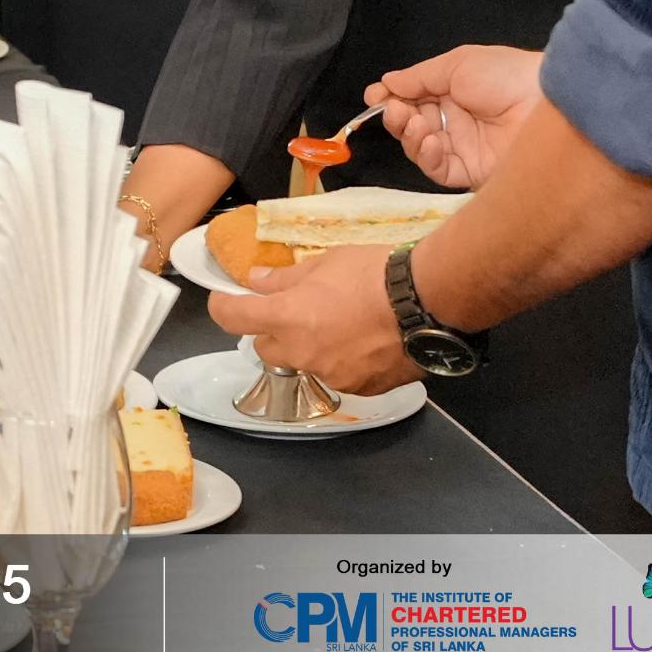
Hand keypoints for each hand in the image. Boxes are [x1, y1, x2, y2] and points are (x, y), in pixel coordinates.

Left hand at [206, 245, 421, 394]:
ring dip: (309, 347)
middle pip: (265, 349)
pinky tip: (363, 341)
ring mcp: (332, 375)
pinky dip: (341, 360)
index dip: (222, 307)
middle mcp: (303, 353)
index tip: (224, 299)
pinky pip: (338, 375)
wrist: (429, 302)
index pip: (233, 318)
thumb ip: (285, 278)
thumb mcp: (325, 263)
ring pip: (304, 362)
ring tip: (339, 323)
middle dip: (272, 331)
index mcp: (287, 318)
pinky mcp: (361, 388)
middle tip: (293, 310)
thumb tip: (256, 281)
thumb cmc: (375, 273)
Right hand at [367, 45, 545, 189]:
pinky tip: (427, 140)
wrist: (545, 105)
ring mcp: (464, 148)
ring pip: (420, 148)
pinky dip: (425, 156)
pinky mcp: (472, 172)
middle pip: (412, 124)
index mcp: (454, 92)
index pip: (414, 98)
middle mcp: (456, 120)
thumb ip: (419, 76)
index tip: (374, 96)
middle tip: (394, 110)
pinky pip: (438, 170)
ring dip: (408, 136)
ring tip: (413, 122)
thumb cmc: (505, 75)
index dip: (392, 98)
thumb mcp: (458, 64)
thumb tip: (387, 83)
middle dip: (396, 117)